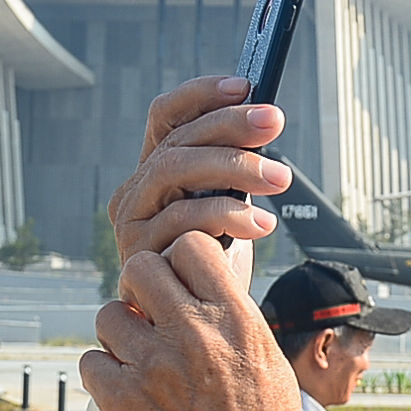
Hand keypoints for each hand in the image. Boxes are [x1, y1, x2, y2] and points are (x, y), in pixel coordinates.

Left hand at [83, 231, 302, 410]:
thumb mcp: (263, 352)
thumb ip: (226, 312)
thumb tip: (191, 279)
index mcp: (234, 317)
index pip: (190, 247)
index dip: (179, 261)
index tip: (178, 282)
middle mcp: (193, 334)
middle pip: (139, 269)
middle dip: (140, 288)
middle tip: (148, 312)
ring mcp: (153, 367)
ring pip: (108, 315)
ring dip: (120, 333)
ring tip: (141, 358)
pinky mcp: (122, 401)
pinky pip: (91, 362)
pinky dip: (105, 373)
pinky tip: (128, 387)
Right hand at [108, 76, 293, 266]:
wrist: (200, 327)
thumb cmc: (215, 262)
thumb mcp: (231, 207)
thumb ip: (235, 170)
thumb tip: (267, 120)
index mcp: (156, 170)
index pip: (167, 115)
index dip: (201, 94)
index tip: (245, 83)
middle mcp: (136, 189)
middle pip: (178, 139)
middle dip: (230, 126)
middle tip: (274, 122)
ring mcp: (132, 220)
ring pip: (176, 170)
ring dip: (234, 167)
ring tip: (278, 179)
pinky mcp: (138, 252)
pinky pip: (182, 219)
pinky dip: (227, 215)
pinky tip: (261, 223)